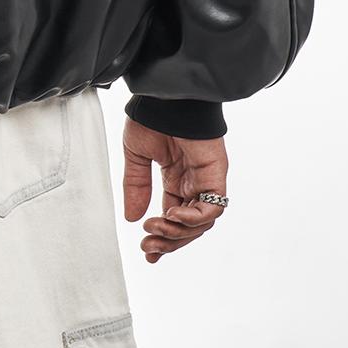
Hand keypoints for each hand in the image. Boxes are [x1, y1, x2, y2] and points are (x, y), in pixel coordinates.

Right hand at [122, 118, 227, 261]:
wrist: (165, 96)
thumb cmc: (152, 116)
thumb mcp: (136, 155)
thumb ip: (135, 186)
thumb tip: (132, 218)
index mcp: (175, 178)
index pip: (173, 217)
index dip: (163, 237)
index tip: (148, 251)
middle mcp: (192, 183)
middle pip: (188, 227)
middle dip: (169, 240)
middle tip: (149, 246)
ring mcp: (205, 180)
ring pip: (200, 223)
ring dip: (178, 232)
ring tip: (156, 227)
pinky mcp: (215, 175)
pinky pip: (211, 208)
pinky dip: (193, 218)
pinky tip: (173, 214)